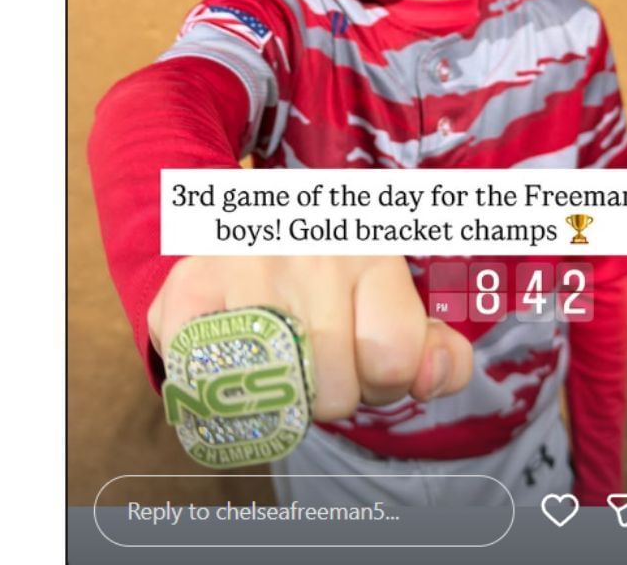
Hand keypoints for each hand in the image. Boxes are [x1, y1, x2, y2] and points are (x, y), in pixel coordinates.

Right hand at [149, 256, 474, 419]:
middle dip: (330, 395)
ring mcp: (247, 265)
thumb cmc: (331, 286)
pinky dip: (217, 390)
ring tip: (276, 361)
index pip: (394, 360)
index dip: (382, 383)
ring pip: (279, 395)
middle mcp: (312, 248)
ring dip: (277, 400)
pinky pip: (211, 382)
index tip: (365, 361)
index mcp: (373, 250)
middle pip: (336, 391)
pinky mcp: (189, 287)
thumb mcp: (394, 308)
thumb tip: (429, 382)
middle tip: (314, 360)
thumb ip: (436, 355)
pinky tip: (228, 356)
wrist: (242, 227)